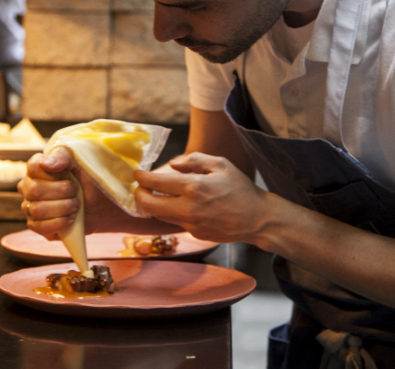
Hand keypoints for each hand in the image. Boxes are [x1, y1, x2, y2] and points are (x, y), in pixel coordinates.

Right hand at [17, 147, 127, 238]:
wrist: (100, 204)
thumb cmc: (87, 179)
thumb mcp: (79, 162)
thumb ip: (62, 156)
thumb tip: (44, 164)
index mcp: (36, 168)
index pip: (33, 167)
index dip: (54, 173)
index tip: (69, 174)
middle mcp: (29, 187)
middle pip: (35, 190)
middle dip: (62, 191)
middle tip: (76, 191)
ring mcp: (30, 207)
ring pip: (37, 209)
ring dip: (63, 207)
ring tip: (76, 205)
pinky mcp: (37, 226)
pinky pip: (39, 227)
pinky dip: (59, 223)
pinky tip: (71, 218)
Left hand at [134, 152, 268, 243]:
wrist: (257, 219)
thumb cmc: (240, 189)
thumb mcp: (221, 164)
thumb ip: (194, 160)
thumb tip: (172, 164)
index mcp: (193, 186)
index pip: (156, 182)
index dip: (141, 177)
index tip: (137, 173)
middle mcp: (188, 207)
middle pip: (148, 204)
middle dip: (139, 194)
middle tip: (141, 187)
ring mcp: (190, 223)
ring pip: (159, 214)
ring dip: (153, 204)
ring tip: (157, 194)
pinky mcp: (194, 234)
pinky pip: (175, 221)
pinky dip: (172, 212)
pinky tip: (179, 205)